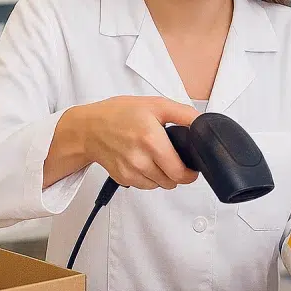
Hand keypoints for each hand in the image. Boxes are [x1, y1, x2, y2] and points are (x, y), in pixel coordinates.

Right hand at [60, 95, 200, 189]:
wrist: (88, 128)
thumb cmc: (120, 114)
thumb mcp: (156, 105)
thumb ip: (183, 114)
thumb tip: (202, 123)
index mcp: (152, 140)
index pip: (179, 172)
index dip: (191, 173)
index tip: (193, 168)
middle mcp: (140, 159)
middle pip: (171, 182)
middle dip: (179, 174)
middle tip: (177, 161)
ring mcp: (130, 171)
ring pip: (159, 185)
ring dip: (164, 176)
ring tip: (159, 158)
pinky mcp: (122, 178)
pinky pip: (145, 185)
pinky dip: (149, 177)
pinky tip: (145, 162)